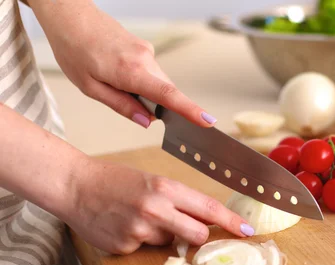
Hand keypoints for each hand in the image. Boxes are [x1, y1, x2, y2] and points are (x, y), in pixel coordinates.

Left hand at [36, 2, 214, 127]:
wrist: (70, 16)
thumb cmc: (74, 49)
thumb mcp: (90, 87)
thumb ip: (121, 105)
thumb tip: (145, 121)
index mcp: (131, 71)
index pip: (168, 96)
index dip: (190, 111)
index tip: (208, 122)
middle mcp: (145, 59)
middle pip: (166, 92)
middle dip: (156, 106)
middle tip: (130, 105)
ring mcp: (146, 52)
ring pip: (159, 83)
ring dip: (146, 93)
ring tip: (115, 84)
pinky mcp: (144, 48)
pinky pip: (152, 73)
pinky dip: (143, 81)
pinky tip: (119, 75)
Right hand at [65, 158, 253, 254]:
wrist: (75, 186)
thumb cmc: (116, 181)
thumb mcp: (152, 182)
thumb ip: (179, 201)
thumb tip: (205, 220)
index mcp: (165, 188)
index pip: (209, 209)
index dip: (232, 222)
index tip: (247, 231)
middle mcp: (155, 209)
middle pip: (197, 235)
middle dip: (197, 235)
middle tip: (184, 227)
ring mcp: (139, 230)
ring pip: (170, 244)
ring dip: (163, 236)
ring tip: (140, 219)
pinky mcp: (124, 247)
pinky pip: (145, 250)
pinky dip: (141, 242)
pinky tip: (124, 226)